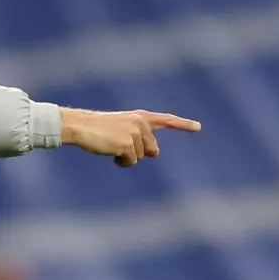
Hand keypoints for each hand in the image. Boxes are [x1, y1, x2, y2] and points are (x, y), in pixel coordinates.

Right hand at [60, 108, 201, 166]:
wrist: (80, 125)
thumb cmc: (97, 128)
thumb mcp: (122, 128)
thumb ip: (141, 137)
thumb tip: (156, 153)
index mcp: (140, 116)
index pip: (166, 120)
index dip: (183, 125)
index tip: (198, 127)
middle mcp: (141, 123)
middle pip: (152, 150)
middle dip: (139, 153)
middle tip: (118, 145)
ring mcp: (135, 133)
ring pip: (141, 157)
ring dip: (127, 158)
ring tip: (110, 146)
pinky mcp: (128, 144)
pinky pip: (131, 162)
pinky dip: (122, 162)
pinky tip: (110, 153)